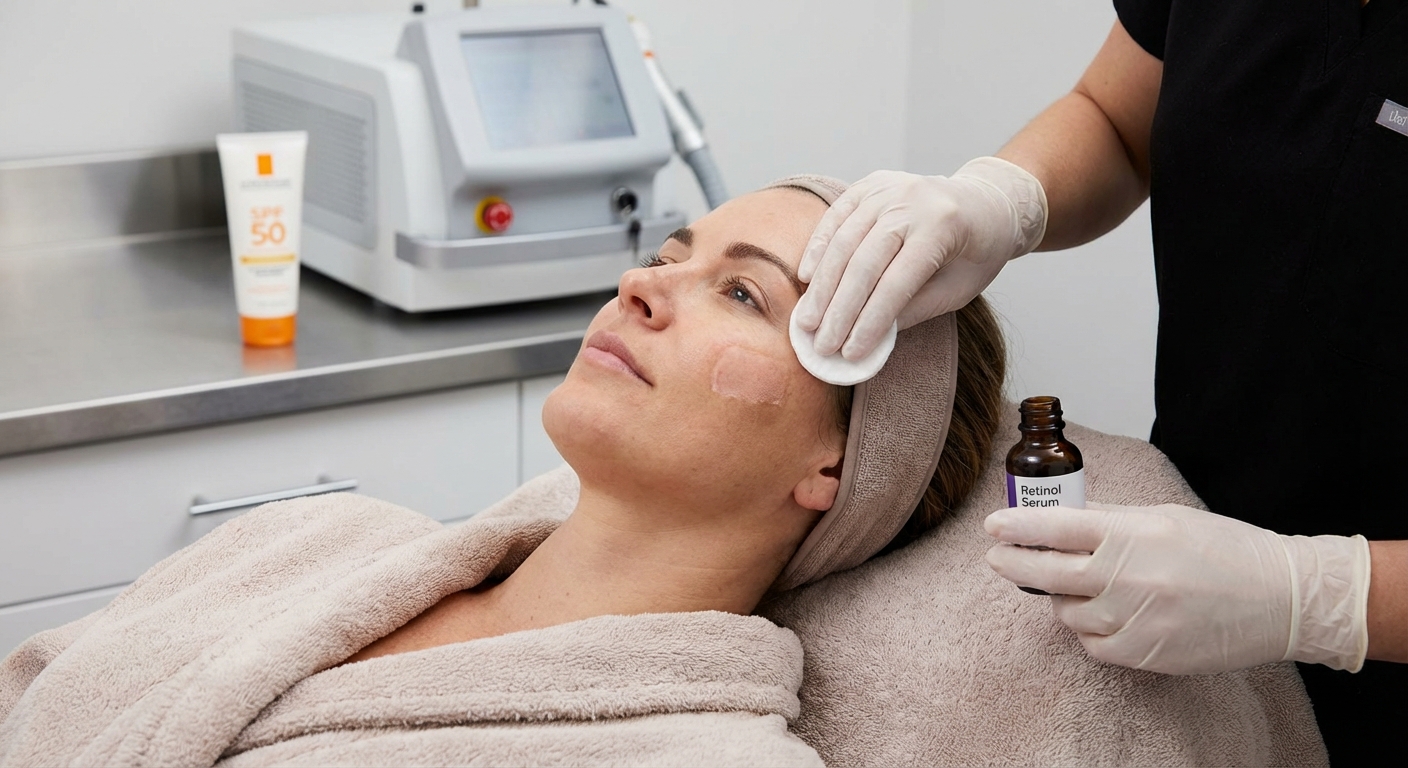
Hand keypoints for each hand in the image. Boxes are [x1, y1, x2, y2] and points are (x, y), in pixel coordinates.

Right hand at [793, 157, 1046, 359]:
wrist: (985, 202)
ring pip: (843, 242)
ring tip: (807, 323)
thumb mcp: (959, 288)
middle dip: (839, 311)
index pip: (897, 283)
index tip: (851, 353)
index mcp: (942, 227)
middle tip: (822, 345)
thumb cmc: (976, 252)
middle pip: (864, 263)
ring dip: (821, 288)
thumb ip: (915, 309)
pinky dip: (818, 248)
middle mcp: (911, 202)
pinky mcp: (869, 185)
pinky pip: (835, 217)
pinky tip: (806, 279)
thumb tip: (868, 337)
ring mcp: (887, 189)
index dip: (870, 321)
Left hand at [984, 502, 1370, 674]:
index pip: (1056, 527)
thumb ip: (1112, 521)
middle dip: (1014, 564)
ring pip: (1068, 613)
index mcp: (1131, 534)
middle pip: (1047, 572)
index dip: (1017, 527)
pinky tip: (1103, 616)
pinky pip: (1093, 645)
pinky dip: (1090, 632)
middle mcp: (1127, 575)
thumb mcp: (1165, 517)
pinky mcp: (1145, 653)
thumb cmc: (1225, 550)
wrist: (1280, 598)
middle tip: (997, 558)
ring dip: (1065, 600)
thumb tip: (1064, 519)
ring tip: (1082, 588)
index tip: (992, 527)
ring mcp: (1135, 617)